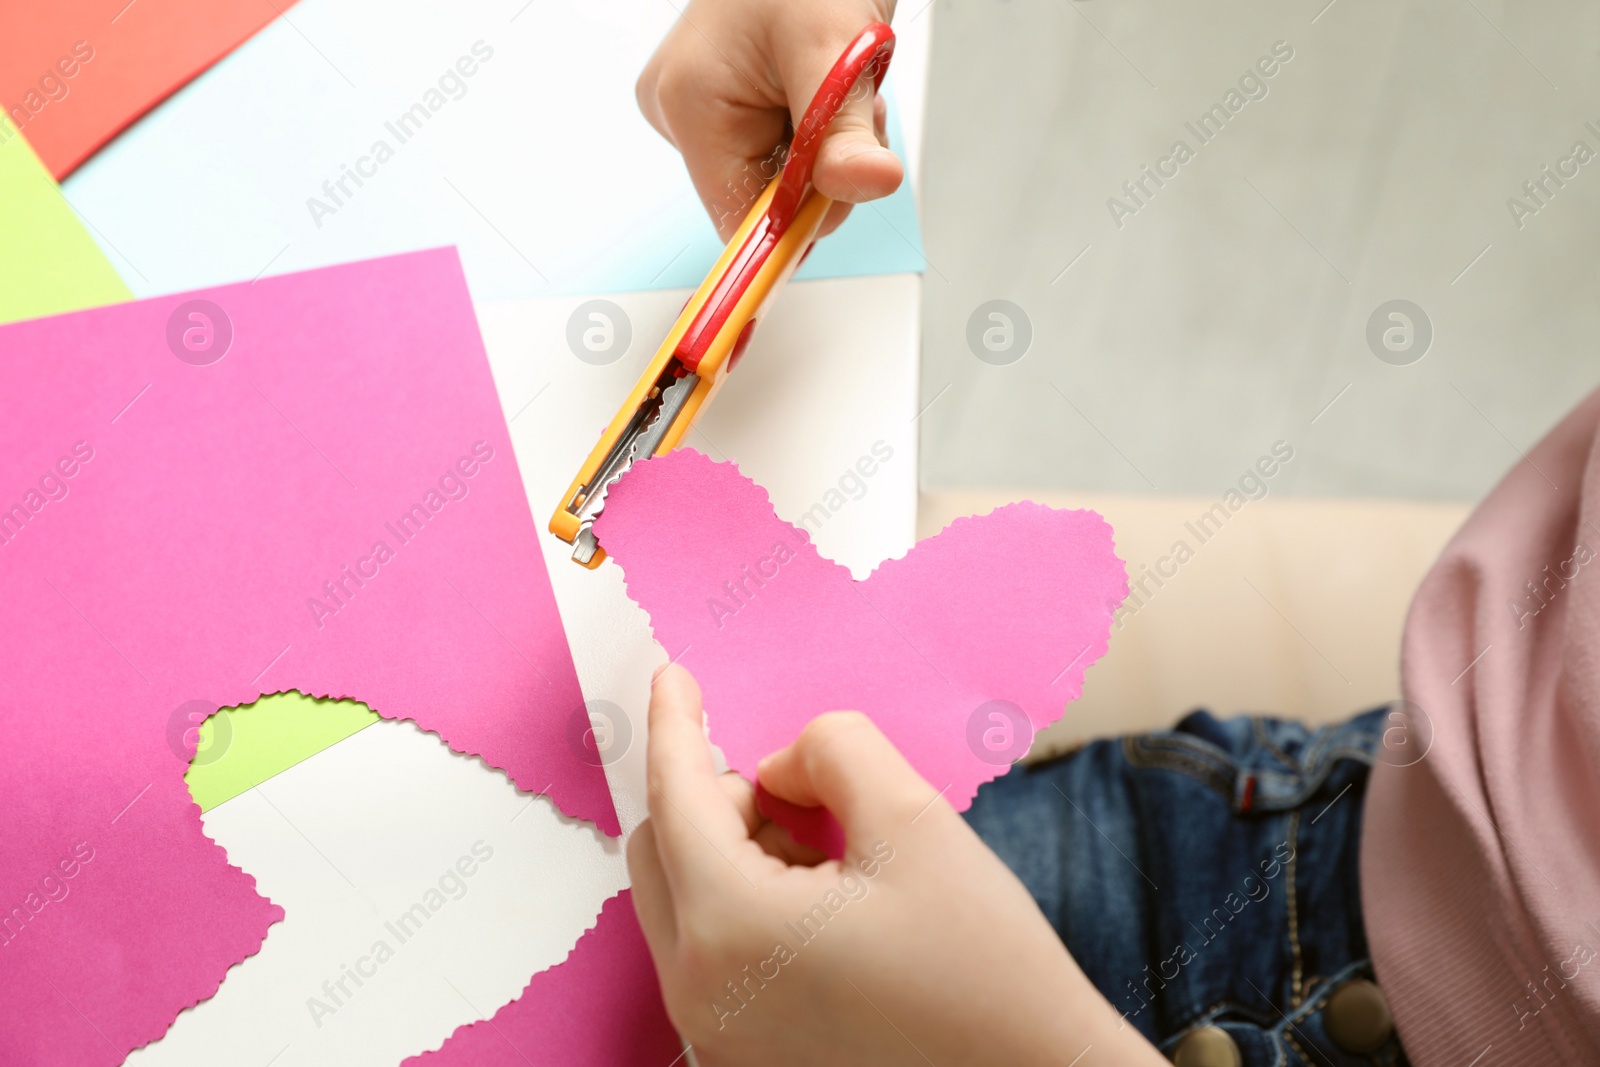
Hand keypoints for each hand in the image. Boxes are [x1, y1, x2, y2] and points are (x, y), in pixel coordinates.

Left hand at [628, 665, 1166, 1065]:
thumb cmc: (984, 967)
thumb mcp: (913, 819)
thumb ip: (830, 749)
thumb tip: (778, 764)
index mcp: (731, 928)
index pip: (675, 797)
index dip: (674, 723)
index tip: (673, 677)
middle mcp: (699, 991)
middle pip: (660, 849)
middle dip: (721, 801)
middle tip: (806, 795)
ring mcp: (714, 1033)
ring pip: (683, 898)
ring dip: (736, 853)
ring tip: (835, 860)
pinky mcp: (740, 1054)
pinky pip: (709, 950)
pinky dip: (746, 905)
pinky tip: (828, 907)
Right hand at [636, 0, 903, 240]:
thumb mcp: (833, 47)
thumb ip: (843, 131)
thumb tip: (868, 186)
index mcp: (689, 107)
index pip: (738, 220)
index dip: (798, 220)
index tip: (842, 190)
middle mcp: (682, 115)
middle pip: (763, 201)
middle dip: (822, 167)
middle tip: (850, 102)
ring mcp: (701, 110)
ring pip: (781, 178)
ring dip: (827, 146)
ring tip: (840, 81)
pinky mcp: (724, 105)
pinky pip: (782, 150)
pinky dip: (816, 130)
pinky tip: (824, 84)